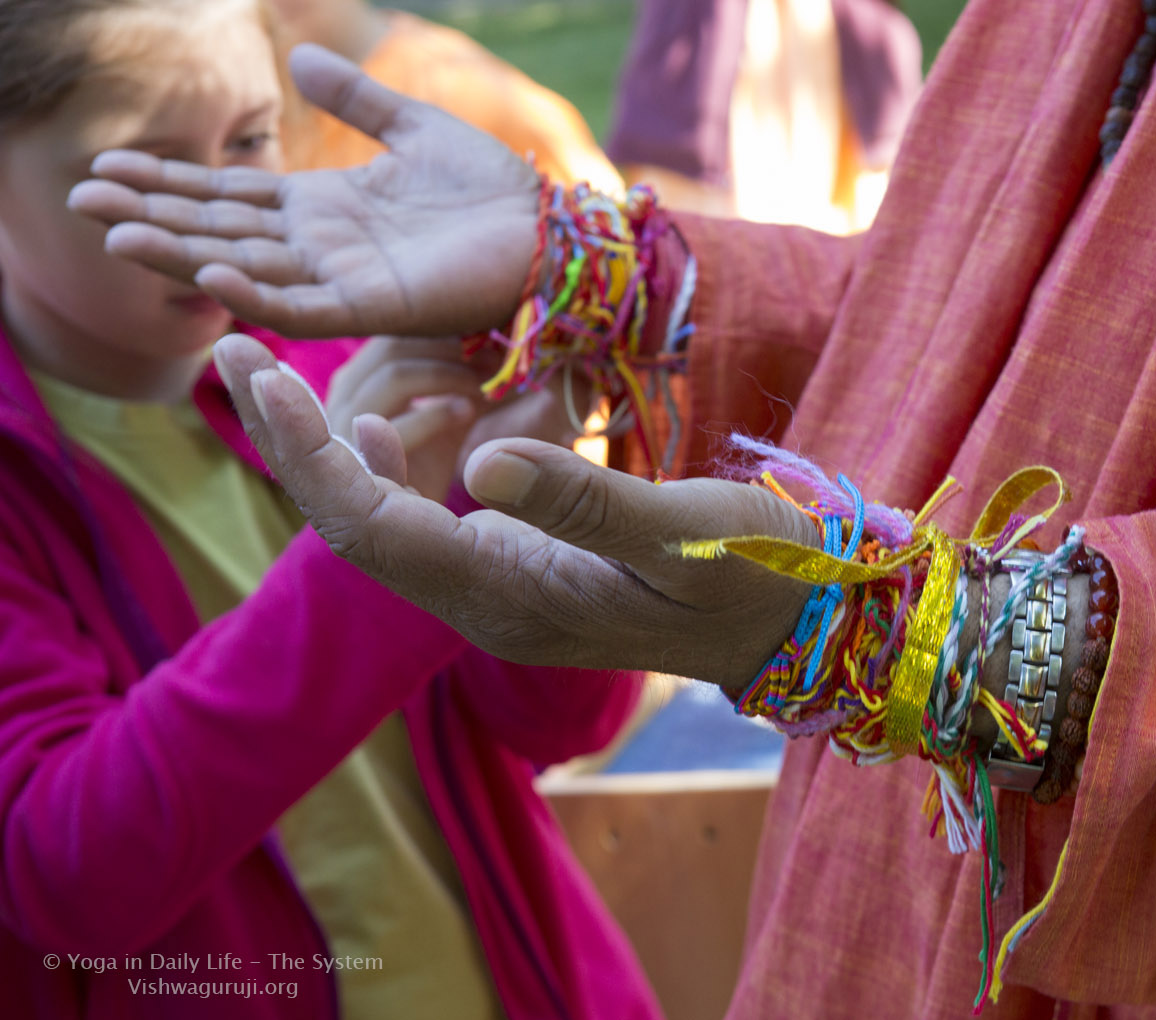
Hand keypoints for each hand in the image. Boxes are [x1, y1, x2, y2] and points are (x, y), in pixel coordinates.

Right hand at [66, 44, 539, 338]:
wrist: (550, 230)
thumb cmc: (490, 188)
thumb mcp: (412, 128)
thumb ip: (355, 101)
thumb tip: (295, 61)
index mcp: (325, 209)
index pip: (230, 197)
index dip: (171, 184)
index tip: (108, 167)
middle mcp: (322, 248)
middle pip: (220, 230)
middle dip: (154, 215)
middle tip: (84, 198)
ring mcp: (344, 280)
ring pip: (245, 268)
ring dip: (182, 252)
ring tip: (117, 234)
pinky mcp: (375, 307)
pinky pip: (303, 305)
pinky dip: (256, 292)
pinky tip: (210, 271)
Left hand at [212, 334, 815, 686]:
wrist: (792, 624)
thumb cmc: (758, 575)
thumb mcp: (689, 535)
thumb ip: (588, 505)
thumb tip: (486, 462)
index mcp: (518, 600)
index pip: (381, 531)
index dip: (316, 455)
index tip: (268, 375)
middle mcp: (487, 603)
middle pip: (355, 531)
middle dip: (292, 446)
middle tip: (234, 356)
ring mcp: (497, 590)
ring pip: (379, 526)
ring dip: (323, 454)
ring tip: (271, 375)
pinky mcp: (513, 569)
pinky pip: (419, 521)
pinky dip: (380, 467)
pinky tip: (368, 421)